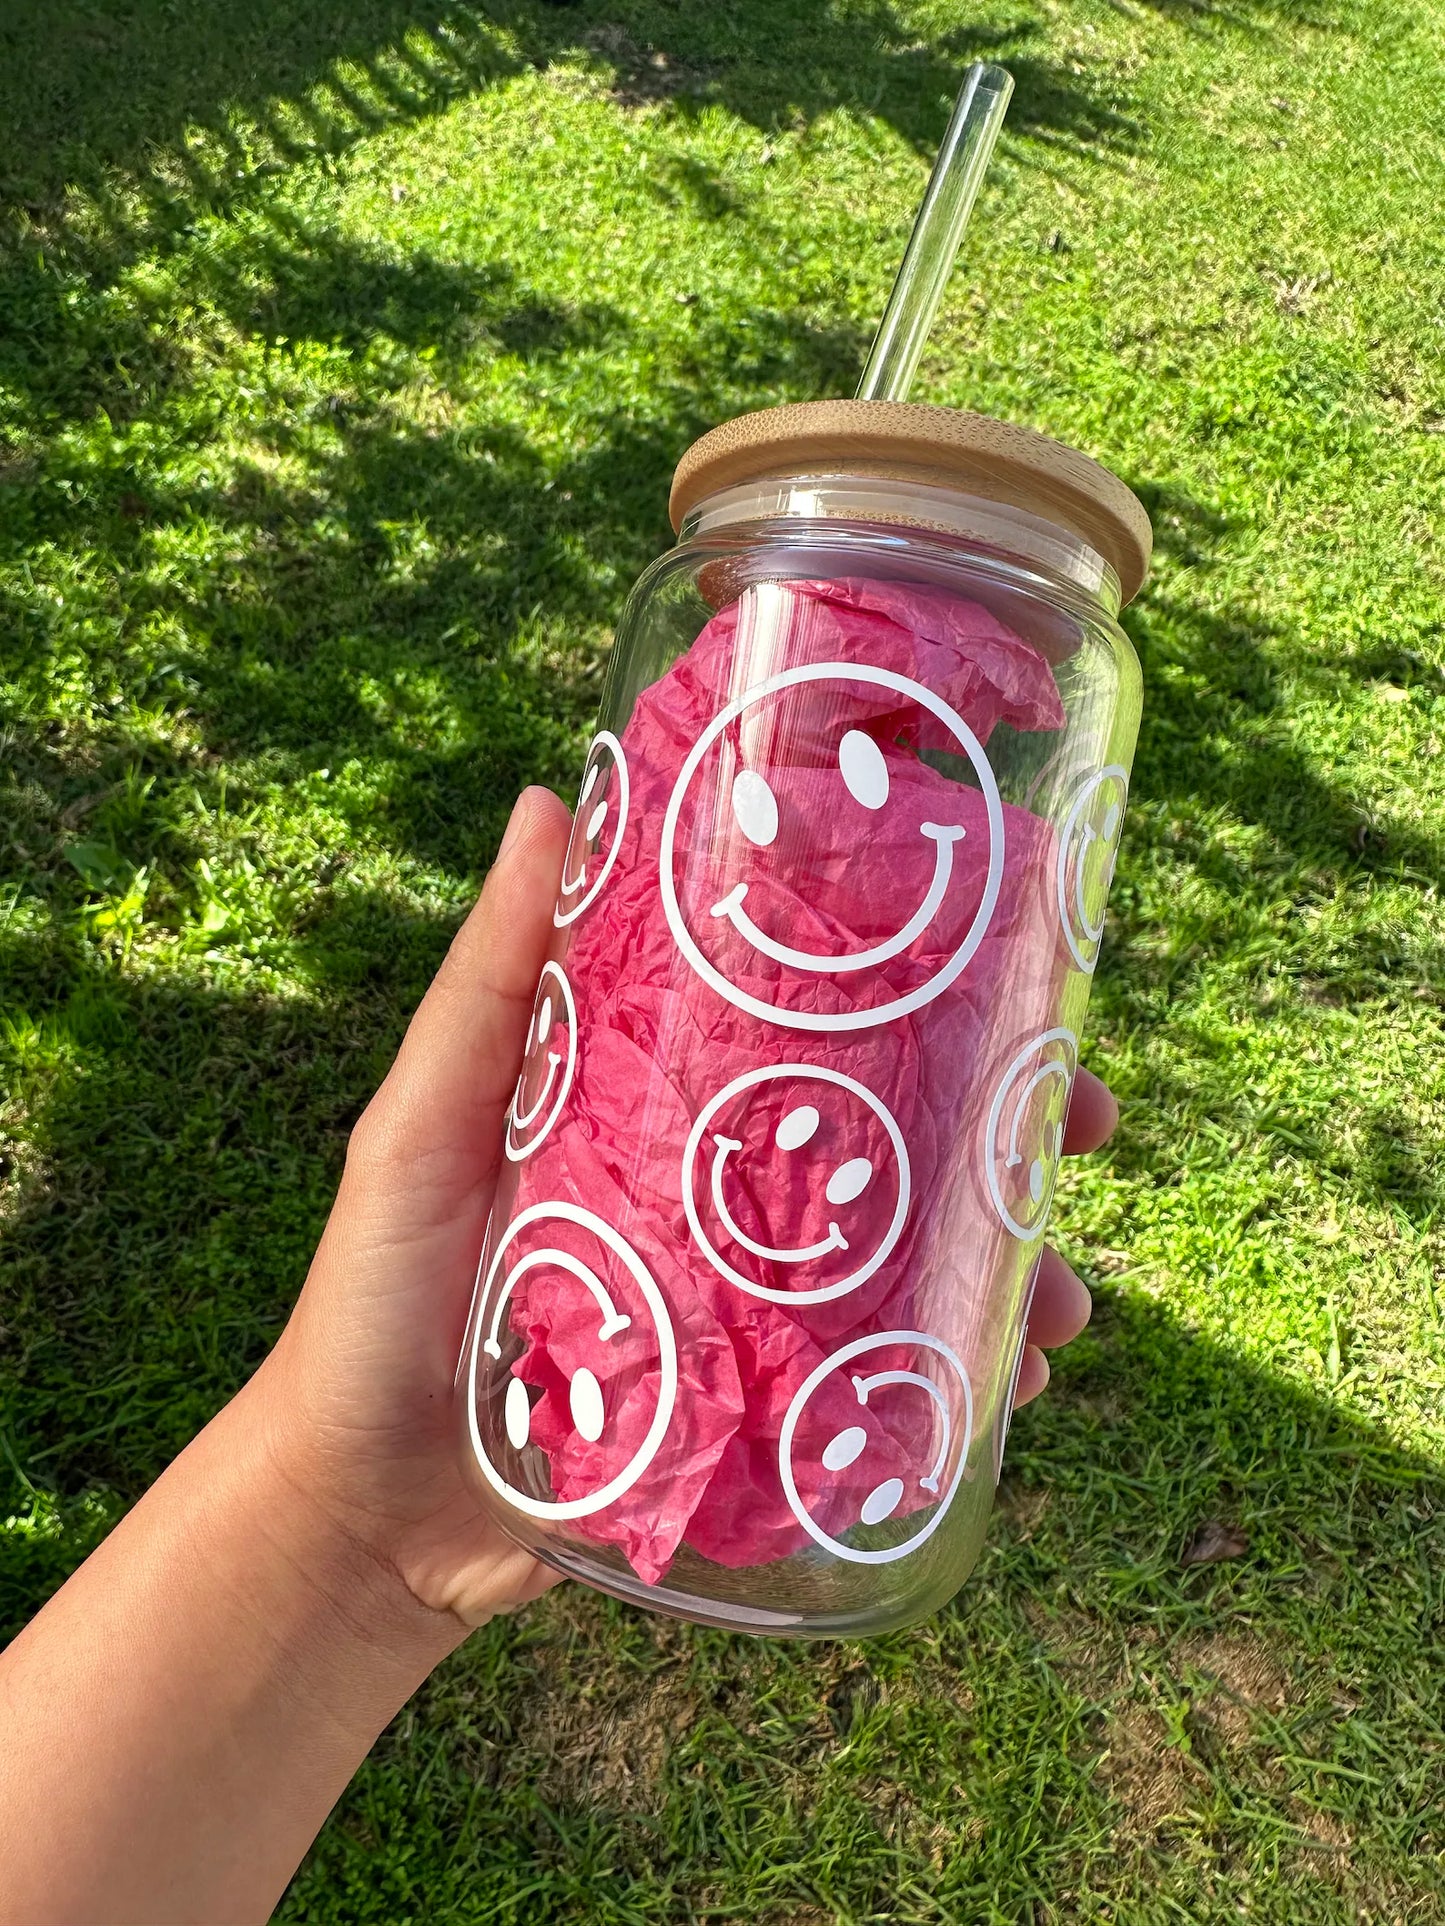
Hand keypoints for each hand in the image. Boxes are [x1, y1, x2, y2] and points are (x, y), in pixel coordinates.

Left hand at [256, 786, 1111, 1631]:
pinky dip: (956, 1387)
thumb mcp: (422, 1124)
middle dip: (1008, 1134)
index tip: (1014, 956)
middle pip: (893, 1144)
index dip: (918, 992)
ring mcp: (751, 1310)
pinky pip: (880, 1391)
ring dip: (1010, 1272)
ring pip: (912, 1269)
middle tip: (1086, 1130)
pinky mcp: (758, 1418)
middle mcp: (725, 1198)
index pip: (812, 1028)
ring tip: (1065, 1303)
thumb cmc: (374, 1297)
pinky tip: (1009, 1390)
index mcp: (666, 1110)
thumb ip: (490, 982)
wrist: (359, 1512)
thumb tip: (548, 797)